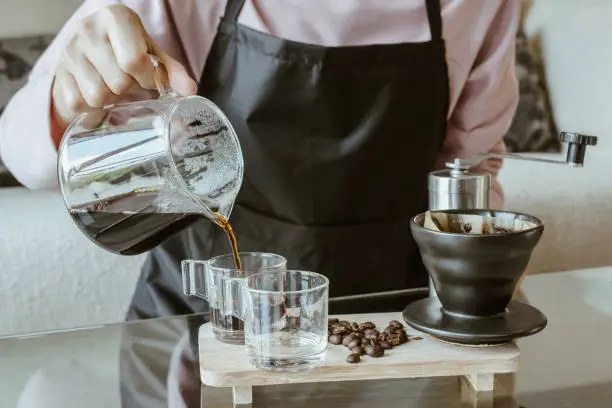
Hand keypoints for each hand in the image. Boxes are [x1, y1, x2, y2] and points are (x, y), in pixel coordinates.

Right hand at [51, 5, 196, 128]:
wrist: (88, 51)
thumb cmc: (126, 51)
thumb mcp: (152, 55)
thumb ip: (173, 72)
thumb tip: (190, 91)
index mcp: (116, 18)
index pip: (134, 60)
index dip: (146, 78)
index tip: (148, 78)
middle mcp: (88, 29)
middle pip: (118, 82)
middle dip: (129, 89)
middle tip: (128, 82)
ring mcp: (69, 51)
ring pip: (98, 96)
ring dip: (110, 99)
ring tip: (111, 86)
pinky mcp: (58, 73)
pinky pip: (80, 104)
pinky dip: (92, 107)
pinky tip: (95, 92)